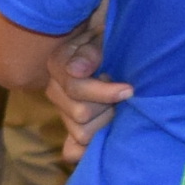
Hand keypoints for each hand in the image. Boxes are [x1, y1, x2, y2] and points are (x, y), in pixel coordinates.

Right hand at [34, 28, 130, 150]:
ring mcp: (64, 110)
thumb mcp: (101, 33)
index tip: (128, 90)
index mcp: (58, 65)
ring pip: (81, 132)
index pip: (76, 89)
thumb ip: (90, 50)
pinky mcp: (75, 125)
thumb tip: (77, 70)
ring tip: (115, 108)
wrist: (108, 35)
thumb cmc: (109, 32)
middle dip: (106, 107)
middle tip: (122, 95)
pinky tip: (97, 148)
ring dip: (104, 124)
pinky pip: (71, 149)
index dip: (104, 93)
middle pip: (79, 114)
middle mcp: (55, 89)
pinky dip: (84, 152)